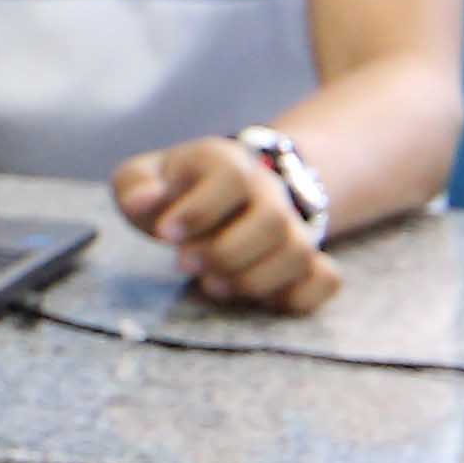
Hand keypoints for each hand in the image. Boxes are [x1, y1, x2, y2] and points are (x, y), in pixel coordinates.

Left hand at [110, 136, 340, 314]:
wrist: (218, 197)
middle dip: (226, 252)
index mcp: (226, 162)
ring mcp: (294, 226)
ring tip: (212, 285)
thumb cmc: (172, 193)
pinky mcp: (308, 260)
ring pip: (299, 253)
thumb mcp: (142, 180)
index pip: (232, 175)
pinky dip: (298, 298)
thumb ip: (136, 187)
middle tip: (186, 265)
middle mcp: (269, 191)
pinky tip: (256, 300)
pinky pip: (327, 280)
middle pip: (273, 219)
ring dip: (254, 280)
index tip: (165, 235)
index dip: (199, 210)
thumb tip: (143, 202)